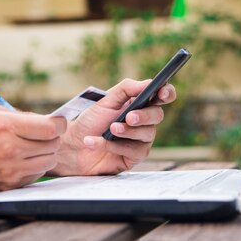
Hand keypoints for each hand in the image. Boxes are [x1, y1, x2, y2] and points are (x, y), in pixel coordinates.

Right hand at [0, 111, 65, 197]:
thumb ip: (23, 119)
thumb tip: (51, 122)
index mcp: (6, 126)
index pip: (52, 128)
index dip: (59, 124)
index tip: (56, 123)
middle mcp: (11, 150)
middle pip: (54, 145)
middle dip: (51, 138)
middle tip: (41, 135)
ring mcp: (11, 171)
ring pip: (49, 162)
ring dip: (45, 154)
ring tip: (30, 148)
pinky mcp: (9, 186)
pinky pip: (36, 176)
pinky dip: (34, 168)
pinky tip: (21, 161)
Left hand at [52, 79, 175, 175]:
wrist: (73, 146)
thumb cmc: (90, 121)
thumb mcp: (105, 100)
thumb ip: (127, 89)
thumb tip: (149, 83)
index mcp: (139, 103)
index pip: (161, 96)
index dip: (167, 93)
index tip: (162, 92)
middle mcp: (143, 121)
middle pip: (157, 115)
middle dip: (144, 116)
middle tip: (129, 117)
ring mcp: (140, 140)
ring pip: (147, 134)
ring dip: (127, 131)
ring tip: (110, 129)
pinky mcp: (134, 157)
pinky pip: (133, 151)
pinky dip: (113, 146)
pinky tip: (95, 142)